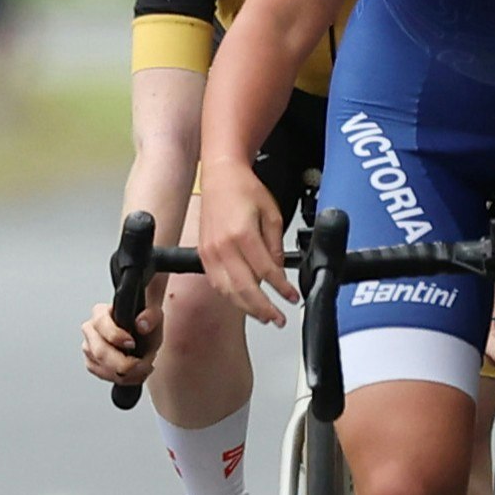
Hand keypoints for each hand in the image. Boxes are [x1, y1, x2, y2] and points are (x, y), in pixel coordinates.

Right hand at [80, 295, 155, 384]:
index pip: (102, 324)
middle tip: (141, 364)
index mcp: (101, 312)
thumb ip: (151, 316)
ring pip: (100, 367)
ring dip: (125, 373)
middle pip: (99, 351)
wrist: (144, 336)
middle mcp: (91, 329)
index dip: (116, 336)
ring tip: (143, 368)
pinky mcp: (92, 362)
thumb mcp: (154, 314)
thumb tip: (142, 325)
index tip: (132, 344)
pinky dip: (122, 378)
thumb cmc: (144, 323)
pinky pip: (103, 375)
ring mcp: (89, 347)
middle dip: (123, 363)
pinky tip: (134, 373)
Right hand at [189, 160, 290, 321]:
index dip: (281, 289)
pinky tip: (243, 301)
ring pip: (228, 291)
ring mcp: (210, 252)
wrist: (220, 176)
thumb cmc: (244, 189)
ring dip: (247, 308)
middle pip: (244, 288)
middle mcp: (222, 246)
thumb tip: (278, 271)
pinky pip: (217, 283)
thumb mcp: (271, 213)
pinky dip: (231, 296)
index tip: (291, 297)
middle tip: (278, 318)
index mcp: (242, 234)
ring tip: (264, 316)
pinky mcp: (203, 254)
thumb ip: (275, 245)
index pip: (265, 271)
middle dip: (264, 308)